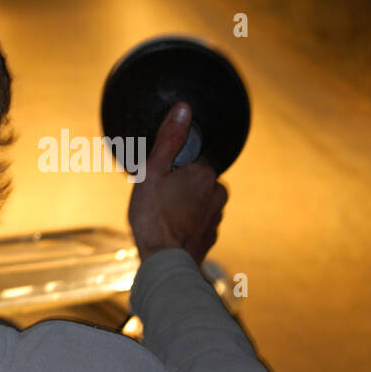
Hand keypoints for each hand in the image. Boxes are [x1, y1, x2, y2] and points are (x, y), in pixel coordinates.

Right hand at [128, 102, 228, 264]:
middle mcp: (218, 193)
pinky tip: (170, 228)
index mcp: (205, 173)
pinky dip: (188, 222)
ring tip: (163, 215)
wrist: (162, 262)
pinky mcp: (211, 236)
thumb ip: (169, 139)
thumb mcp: (152, 171)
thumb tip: (183, 109)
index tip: (160, 177)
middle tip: (158, 197)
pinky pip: (200, 220)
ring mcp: (217, 216)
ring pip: (200, 199)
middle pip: (197, 178)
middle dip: (180, 183)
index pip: (193, 156)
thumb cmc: (153, 217)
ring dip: (185, 203)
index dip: (173, 164)